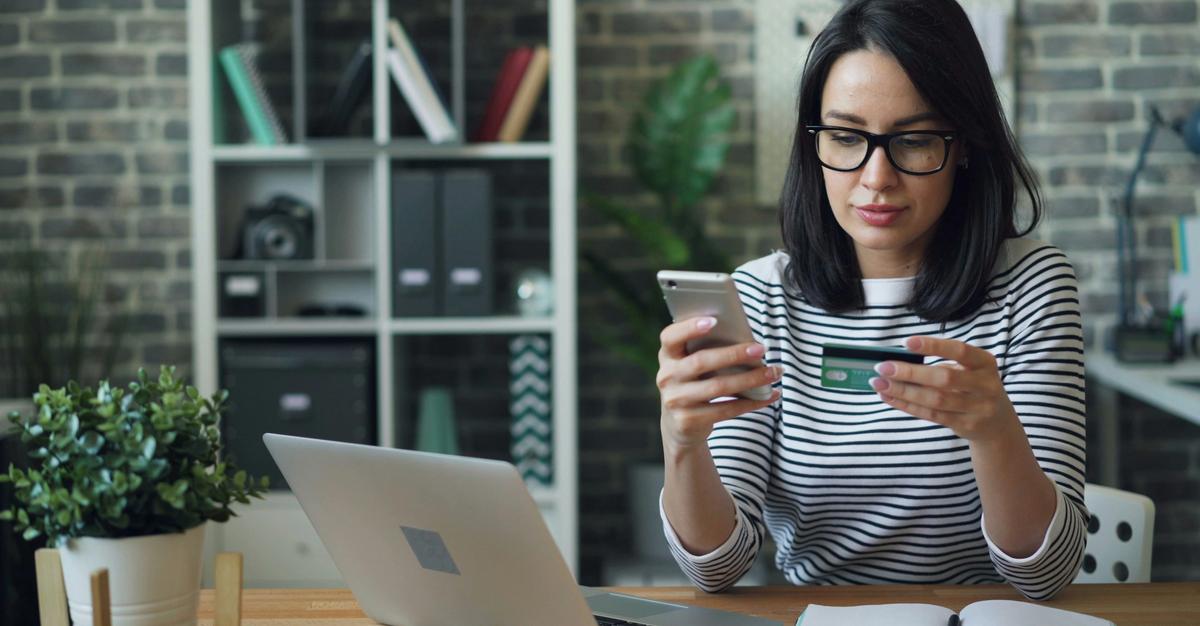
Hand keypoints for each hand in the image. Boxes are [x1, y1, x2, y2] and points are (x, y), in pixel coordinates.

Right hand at [656, 316, 781, 449]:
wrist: (679, 426)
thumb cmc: (694, 384)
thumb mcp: (691, 366)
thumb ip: (706, 351)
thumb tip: (747, 342)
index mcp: (667, 356)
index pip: (670, 337)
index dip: (689, 328)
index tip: (714, 321)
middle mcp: (666, 377)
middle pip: (701, 362)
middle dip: (734, 354)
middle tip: (761, 349)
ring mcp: (675, 401)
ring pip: (718, 387)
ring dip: (751, 379)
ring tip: (773, 373)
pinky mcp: (688, 421)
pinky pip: (726, 410)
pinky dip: (752, 402)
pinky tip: (769, 395)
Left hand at [869, 336, 1019, 442]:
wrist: (997, 424)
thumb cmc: (973, 387)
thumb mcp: (969, 370)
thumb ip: (942, 364)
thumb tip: (899, 360)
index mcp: (985, 363)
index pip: (959, 351)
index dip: (933, 346)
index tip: (905, 342)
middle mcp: (985, 385)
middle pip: (944, 378)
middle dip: (910, 372)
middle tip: (882, 367)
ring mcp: (977, 408)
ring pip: (935, 400)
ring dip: (903, 391)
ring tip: (879, 383)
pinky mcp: (966, 425)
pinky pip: (931, 415)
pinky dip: (907, 405)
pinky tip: (889, 397)